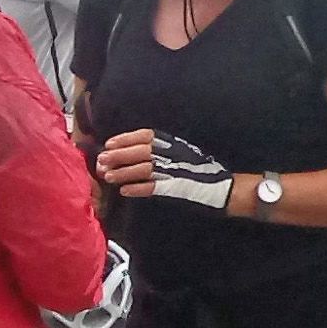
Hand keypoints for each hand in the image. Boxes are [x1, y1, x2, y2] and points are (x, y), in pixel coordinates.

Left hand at [100, 129, 232, 208]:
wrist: (225, 189)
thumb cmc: (203, 172)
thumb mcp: (183, 153)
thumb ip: (163, 151)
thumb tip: (133, 152)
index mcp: (175, 144)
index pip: (146, 136)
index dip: (125, 139)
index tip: (109, 143)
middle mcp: (174, 154)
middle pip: (140, 151)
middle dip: (119, 155)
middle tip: (102, 161)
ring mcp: (175, 171)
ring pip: (143, 168)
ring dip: (124, 172)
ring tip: (109, 176)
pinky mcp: (176, 188)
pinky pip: (152, 187)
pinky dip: (137, 189)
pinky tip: (125, 191)